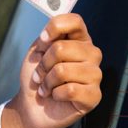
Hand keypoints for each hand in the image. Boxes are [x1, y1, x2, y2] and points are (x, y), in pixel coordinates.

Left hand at [2, 13, 102, 127]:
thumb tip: (53, 37)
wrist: (32, 105)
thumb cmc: (37, 76)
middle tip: (40, 74)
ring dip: (47, 81)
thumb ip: (47, 39)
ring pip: (63, 71)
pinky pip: (70, 90)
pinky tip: (57, 96)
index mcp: (80, 39)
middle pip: (61, 48)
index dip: (55, 27)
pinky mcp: (94, 96)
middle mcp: (92, 54)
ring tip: (47, 87)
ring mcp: (95, 75)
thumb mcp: (38, 51)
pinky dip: (56, 94)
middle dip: (43, 64)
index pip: (75, 21)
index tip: (43, 40)